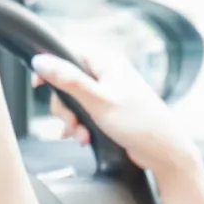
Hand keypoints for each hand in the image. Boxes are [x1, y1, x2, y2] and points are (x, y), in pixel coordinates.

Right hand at [31, 49, 199, 179]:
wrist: (165, 152)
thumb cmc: (141, 124)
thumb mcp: (98, 101)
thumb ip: (68, 80)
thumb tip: (41, 61)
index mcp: (107, 61)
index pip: (68, 50)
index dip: (50, 66)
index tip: (38, 84)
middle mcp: (107, 72)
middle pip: (67, 80)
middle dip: (65, 106)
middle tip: (71, 123)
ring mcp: (108, 91)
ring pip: (74, 99)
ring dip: (73, 120)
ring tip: (82, 135)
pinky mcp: (109, 108)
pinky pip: (84, 111)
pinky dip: (80, 125)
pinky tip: (83, 138)